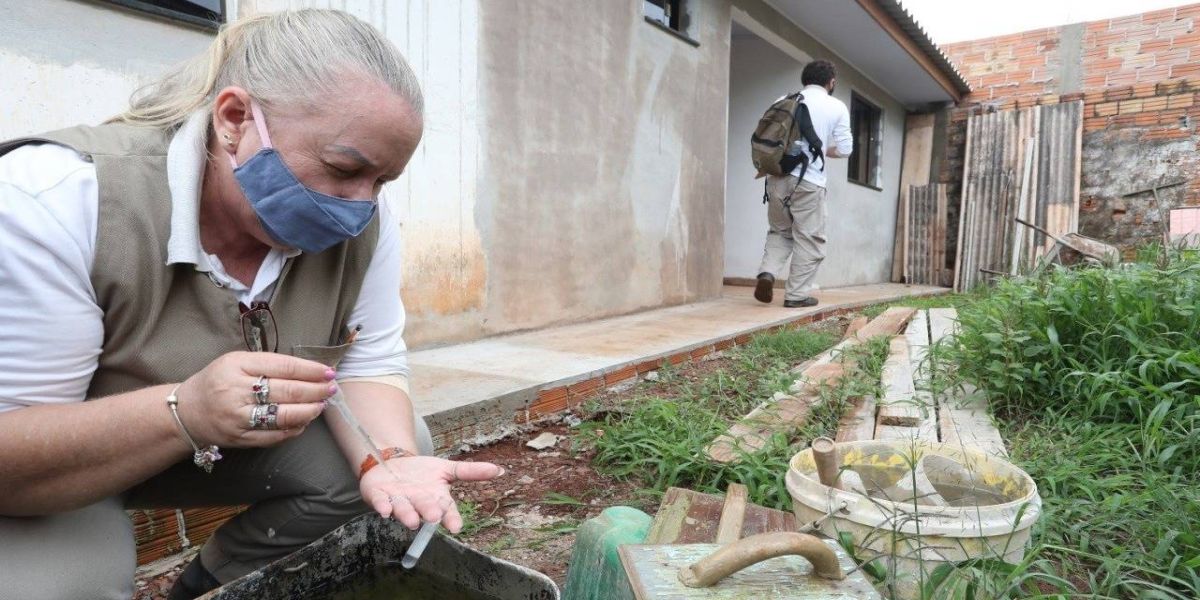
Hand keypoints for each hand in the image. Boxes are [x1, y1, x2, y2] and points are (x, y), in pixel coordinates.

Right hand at [175, 351, 334, 447]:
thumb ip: (269, 364)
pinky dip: (295, 429)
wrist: (185, 412)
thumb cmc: (217, 382)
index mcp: (236, 365)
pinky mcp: (240, 438)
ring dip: (309, 410)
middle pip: (288, 391)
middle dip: (316, 390)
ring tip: (321, 404)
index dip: (311, 370)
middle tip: (331, 389)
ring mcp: (238, 417)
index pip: (283, 366)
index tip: (328, 372)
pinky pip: (275, 435)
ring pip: (284, 415)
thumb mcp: (236, 362)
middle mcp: (236, 390)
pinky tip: (304, 421)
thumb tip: (309, 371)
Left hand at [360, 456, 503, 532]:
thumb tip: (499, 470)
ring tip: (412, 520)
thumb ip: (471, 472)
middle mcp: (417, 503)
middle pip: (424, 509)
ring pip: (402, 509)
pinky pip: (379, 502)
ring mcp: (397, 501)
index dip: (450, 518)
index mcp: (435, 498)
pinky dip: (382, 506)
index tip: (456, 527)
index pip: (446, 510)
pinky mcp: (378, 496)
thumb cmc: (421, 472)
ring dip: (406, 515)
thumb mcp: (447, 468)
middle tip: (434, 517)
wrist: (391, 464)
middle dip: (428, 513)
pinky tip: (385, 510)